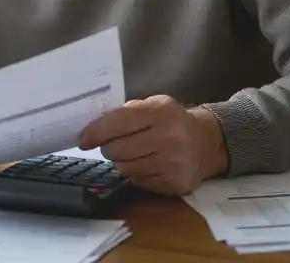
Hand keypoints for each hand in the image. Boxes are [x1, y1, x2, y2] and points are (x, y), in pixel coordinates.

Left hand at [77, 96, 228, 194]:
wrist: (207, 142)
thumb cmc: (171, 121)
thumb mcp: (153, 105)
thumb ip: (126, 113)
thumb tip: (92, 128)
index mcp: (160, 111)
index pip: (118, 122)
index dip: (95, 132)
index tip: (82, 140)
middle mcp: (170, 136)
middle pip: (118, 149)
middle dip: (108, 149)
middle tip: (112, 146)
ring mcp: (174, 162)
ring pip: (126, 169)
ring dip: (121, 163)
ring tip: (132, 154)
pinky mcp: (176, 183)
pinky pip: (139, 182)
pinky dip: (136, 175)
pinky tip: (147, 164)